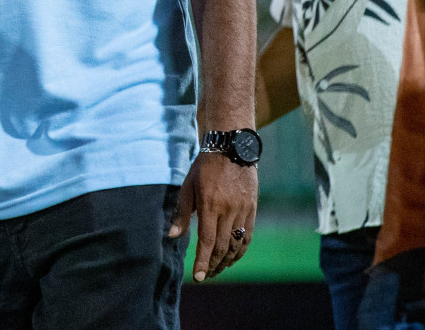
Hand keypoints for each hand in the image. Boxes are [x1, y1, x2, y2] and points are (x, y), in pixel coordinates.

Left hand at [168, 153, 257, 281]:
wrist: (230, 148)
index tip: (198, 276)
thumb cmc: (204, 167)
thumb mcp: (188, 186)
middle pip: (222, 246)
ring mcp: (242, 210)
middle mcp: (228, 210)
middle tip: (206, 275)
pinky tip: (233, 257)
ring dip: (227, 261)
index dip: (202, 261)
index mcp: (210, 205)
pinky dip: (240, 250)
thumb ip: (182, 213)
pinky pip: (247, 236)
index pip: (207, 240)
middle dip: (213, 264)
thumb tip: (173, 236)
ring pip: (236, 244)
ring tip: (217, 269)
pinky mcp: (252, 209)